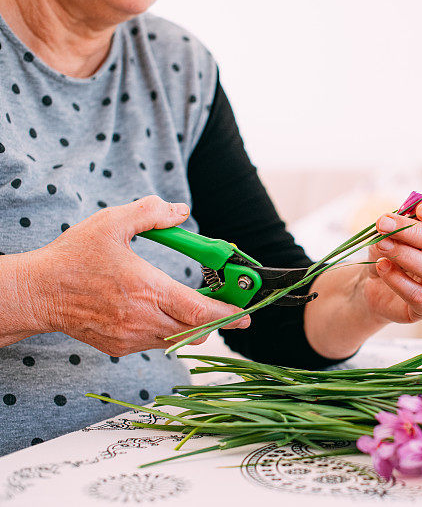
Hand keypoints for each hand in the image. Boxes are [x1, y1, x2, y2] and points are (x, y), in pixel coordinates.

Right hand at [21, 195, 248, 355]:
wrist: (36, 293)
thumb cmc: (73, 258)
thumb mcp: (111, 223)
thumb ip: (151, 213)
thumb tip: (181, 211)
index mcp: (144, 289)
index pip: (198, 310)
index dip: (228, 312)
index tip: (247, 310)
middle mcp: (141, 319)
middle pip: (196, 330)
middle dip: (217, 318)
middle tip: (230, 305)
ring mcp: (130, 338)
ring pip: (179, 340)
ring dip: (193, 325)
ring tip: (195, 303)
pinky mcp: (120, 348)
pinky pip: (158, 344)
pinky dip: (170, 330)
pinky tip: (163, 311)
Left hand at [362, 199, 421, 323]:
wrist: (375, 284)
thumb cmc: (390, 251)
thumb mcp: (394, 229)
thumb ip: (404, 218)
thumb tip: (411, 208)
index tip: (421, 210)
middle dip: (412, 231)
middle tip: (383, 223)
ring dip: (405, 255)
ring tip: (381, 245)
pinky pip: (420, 295)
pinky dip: (398, 280)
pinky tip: (382, 267)